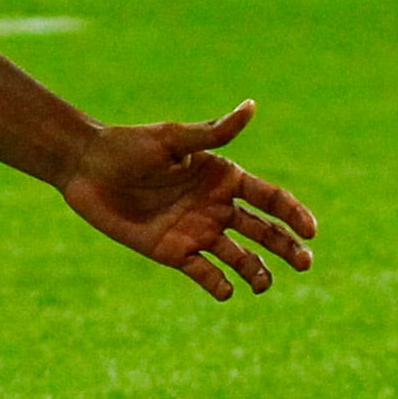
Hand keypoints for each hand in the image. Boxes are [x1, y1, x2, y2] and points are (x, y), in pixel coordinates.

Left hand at [54, 101, 317, 301]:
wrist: (86, 168)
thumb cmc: (129, 146)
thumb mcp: (172, 139)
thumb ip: (213, 133)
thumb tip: (251, 107)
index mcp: (223, 177)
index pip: (270, 198)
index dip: (293, 214)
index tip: (311, 231)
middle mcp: (216, 207)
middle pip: (263, 231)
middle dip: (287, 248)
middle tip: (305, 263)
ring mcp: (197, 231)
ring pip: (240, 258)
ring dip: (257, 272)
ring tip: (263, 284)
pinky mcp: (173, 252)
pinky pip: (204, 274)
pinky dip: (219, 285)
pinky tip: (228, 291)